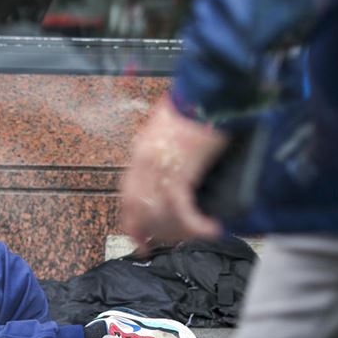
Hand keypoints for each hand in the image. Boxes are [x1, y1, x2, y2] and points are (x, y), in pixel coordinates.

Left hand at [119, 99, 228, 252]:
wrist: (207, 89)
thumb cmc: (195, 103)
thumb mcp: (171, 126)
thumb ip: (167, 149)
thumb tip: (177, 167)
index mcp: (141, 151)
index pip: (128, 194)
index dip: (130, 218)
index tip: (136, 236)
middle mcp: (144, 162)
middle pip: (137, 209)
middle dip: (147, 232)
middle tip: (158, 247)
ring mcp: (159, 167)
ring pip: (158, 213)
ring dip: (176, 231)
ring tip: (194, 236)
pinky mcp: (180, 170)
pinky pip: (181, 208)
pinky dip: (195, 224)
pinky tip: (210, 230)